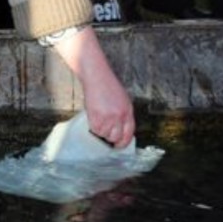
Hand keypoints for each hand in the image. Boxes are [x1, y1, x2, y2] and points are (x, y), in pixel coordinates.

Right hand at [52, 28, 134, 147]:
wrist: (96, 76)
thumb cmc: (108, 86)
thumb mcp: (122, 100)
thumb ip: (123, 115)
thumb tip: (120, 130)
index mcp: (128, 112)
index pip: (129, 134)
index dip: (123, 142)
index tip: (119, 145)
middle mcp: (120, 116)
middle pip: (117, 137)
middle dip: (111, 139)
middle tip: (106, 134)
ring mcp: (108, 117)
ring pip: (105, 134)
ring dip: (101, 131)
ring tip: (99, 120)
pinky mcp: (96, 116)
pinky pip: (95, 130)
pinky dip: (93, 127)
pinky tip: (93, 118)